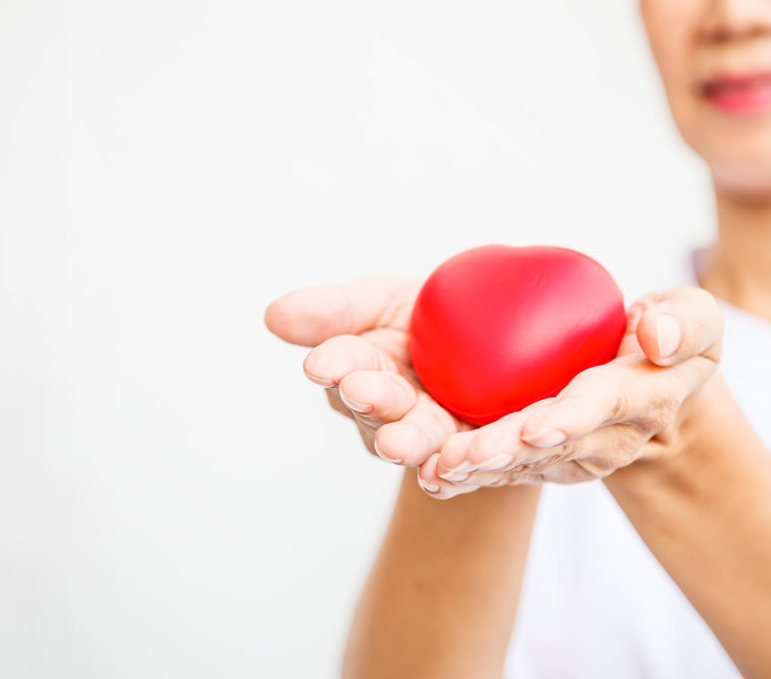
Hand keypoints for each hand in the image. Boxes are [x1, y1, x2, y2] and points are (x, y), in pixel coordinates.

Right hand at [264, 276, 478, 490]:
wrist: (498, 338)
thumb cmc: (427, 316)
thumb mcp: (384, 300)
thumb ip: (335, 310)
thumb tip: (272, 315)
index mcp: (360, 369)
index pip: (345, 365)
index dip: (336, 364)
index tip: (324, 363)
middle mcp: (387, 410)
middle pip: (378, 409)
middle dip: (371, 401)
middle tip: (361, 392)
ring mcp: (427, 435)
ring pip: (416, 443)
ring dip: (407, 442)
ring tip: (398, 443)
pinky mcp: (469, 455)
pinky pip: (460, 467)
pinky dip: (451, 471)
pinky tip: (446, 470)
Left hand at [417, 287, 724, 498]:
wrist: (658, 386)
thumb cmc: (673, 340)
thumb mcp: (697, 320)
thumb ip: (685, 322)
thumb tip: (655, 335)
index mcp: (645, 396)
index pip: (605, 405)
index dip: (571, 417)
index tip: (533, 426)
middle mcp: (609, 438)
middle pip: (552, 445)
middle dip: (506, 452)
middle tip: (462, 455)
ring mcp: (575, 456)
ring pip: (523, 465)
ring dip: (479, 470)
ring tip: (437, 469)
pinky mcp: (546, 461)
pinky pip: (507, 470)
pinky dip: (470, 475)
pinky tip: (432, 477)